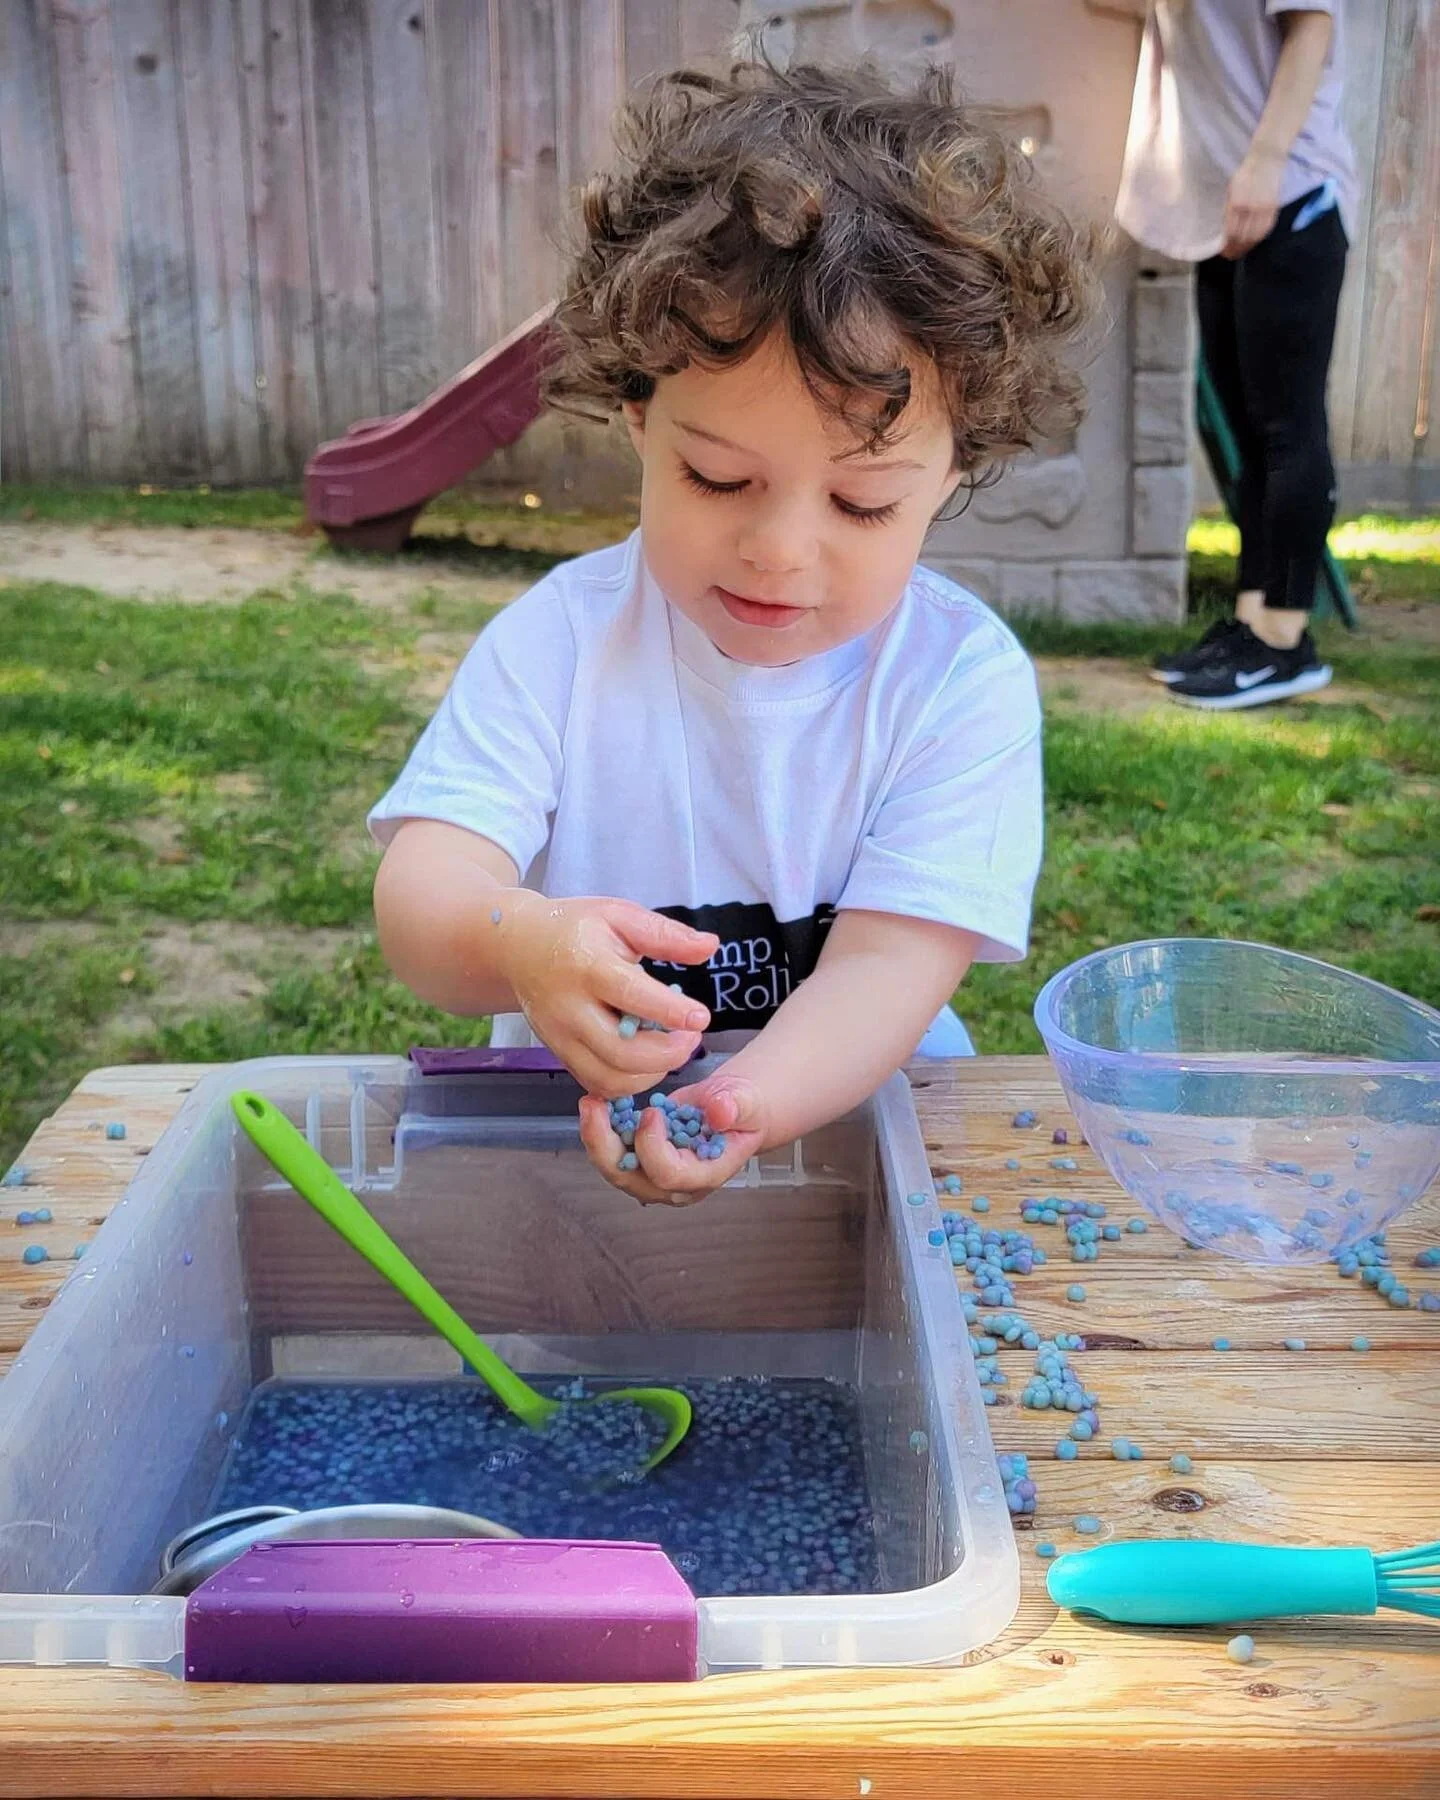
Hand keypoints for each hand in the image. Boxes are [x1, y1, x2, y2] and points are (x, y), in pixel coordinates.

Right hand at [496, 894, 715, 1096]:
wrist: (520, 947)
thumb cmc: (576, 929)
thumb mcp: (620, 916)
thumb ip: (666, 934)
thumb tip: (711, 946)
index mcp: (587, 966)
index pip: (631, 995)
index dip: (670, 1012)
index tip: (701, 1018)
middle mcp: (569, 1008)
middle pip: (622, 1051)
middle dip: (668, 1054)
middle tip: (692, 1037)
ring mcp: (559, 1037)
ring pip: (610, 1078)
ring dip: (652, 1074)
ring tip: (672, 1049)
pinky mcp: (558, 1054)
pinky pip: (597, 1084)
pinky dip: (629, 1082)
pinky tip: (648, 1061)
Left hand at [578, 1069, 769, 1205]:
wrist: (732, 1109)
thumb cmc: (742, 1107)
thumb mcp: (746, 1100)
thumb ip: (735, 1107)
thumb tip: (718, 1112)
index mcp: (705, 1175)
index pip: (668, 1175)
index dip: (652, 1146)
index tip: (651, 1112)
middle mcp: (675, 1185)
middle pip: (630, 1179)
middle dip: (605, 1145)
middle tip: (594, 1105)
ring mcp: (654, 1176)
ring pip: (614, 1169)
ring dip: (596, 1136)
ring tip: (590, 1102)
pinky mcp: (639, 1161)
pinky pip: (611, 1153)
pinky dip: (600, 1129)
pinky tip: (598, 1102)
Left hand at [1221, 150, 1283, 258]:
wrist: (1267, 160)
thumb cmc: (1246, 174)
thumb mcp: (1231, 190)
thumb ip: (1229, 209)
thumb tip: (1226, 230)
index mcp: (1236, 203)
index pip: (1231, 232)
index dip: (1227, 245)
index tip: (1223, 251)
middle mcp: (1250, 208)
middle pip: (1242, 237)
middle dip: (1236, 249)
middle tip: (1231, 255)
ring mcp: (1263, 208)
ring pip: (1255, 236)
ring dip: (1247, 247)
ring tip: (1241, 251)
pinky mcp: (1274, 208)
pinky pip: (1266, 229)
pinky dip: (1259, 238)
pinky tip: (1253, 242)